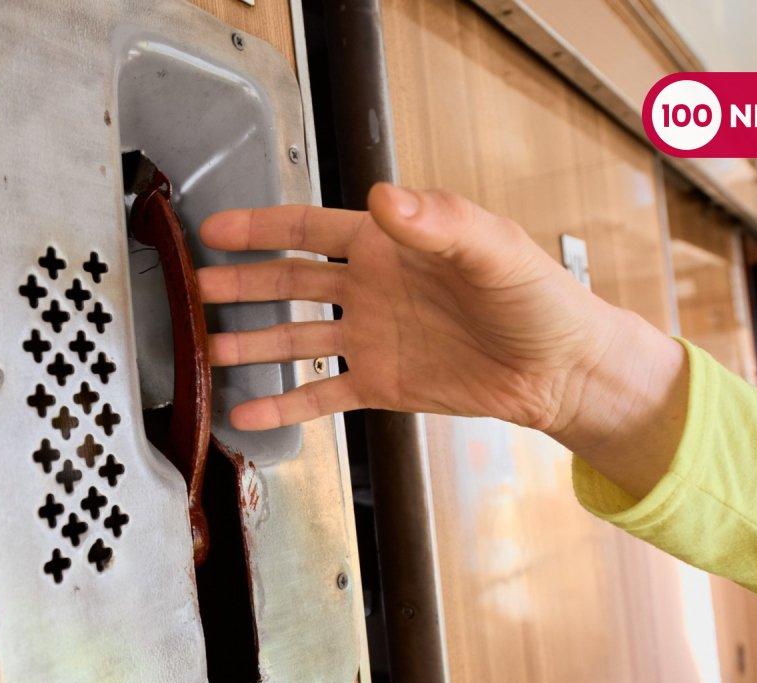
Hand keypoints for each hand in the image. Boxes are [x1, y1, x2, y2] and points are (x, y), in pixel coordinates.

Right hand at [197, 183, 688, 497]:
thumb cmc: (536, 297)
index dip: (260, 227)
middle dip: (240, 284)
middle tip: (194, 289)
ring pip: (295, 339)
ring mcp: (371, 338)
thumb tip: (383, 195)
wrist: (562, 369)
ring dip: (251, 344)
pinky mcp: (382, 385)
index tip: (213, 228)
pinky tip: (247, 414)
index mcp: (388, 244)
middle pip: (288, 283)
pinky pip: (322, 394)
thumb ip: (438, 222)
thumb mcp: (491, 249)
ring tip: (206, 350)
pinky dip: (285, 406)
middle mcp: (369, 288)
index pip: (308, 230)